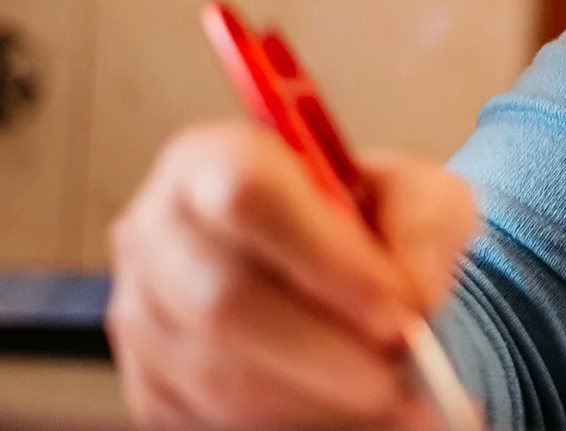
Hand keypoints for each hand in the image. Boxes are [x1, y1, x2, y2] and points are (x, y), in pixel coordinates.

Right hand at [106, 122, 478, 427]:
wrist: (337, 278)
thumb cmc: (369, 223)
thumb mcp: (417, 196)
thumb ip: (423, 228)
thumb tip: (415, 297)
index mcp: (213, 159)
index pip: (244, 193)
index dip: (322, 258)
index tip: (397, 309)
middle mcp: (158, 233)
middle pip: (223, 300)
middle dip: (328, 350)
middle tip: (404, 373)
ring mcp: (142, 316)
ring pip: (220, 375)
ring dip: (320, 399)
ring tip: (397, 403)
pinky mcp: (149, 387)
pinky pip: (215, 420)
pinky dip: (297, 424)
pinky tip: (351, 415)